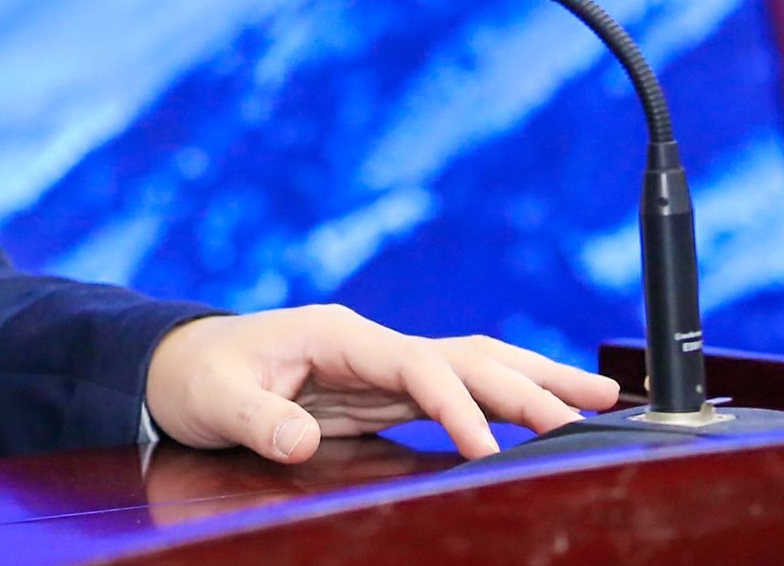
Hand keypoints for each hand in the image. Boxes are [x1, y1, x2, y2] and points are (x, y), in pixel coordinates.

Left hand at [144, 305, 623, 462]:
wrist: (182, 367)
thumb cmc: (198, 377)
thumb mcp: (216, 400)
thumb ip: (259, 420)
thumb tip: (300, 442)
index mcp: (339, 335)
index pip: (418, 364)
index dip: (458, 404)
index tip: (489, 448)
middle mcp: (373, 344)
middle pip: (466, 356)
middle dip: (529, 383)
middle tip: (594, 411)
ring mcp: (384, 367)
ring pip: (474, 367)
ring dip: (535, 381)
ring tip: (601, 400)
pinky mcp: (387, 394)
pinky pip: (457, 394)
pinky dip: (504, 404)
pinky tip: (545, 420)